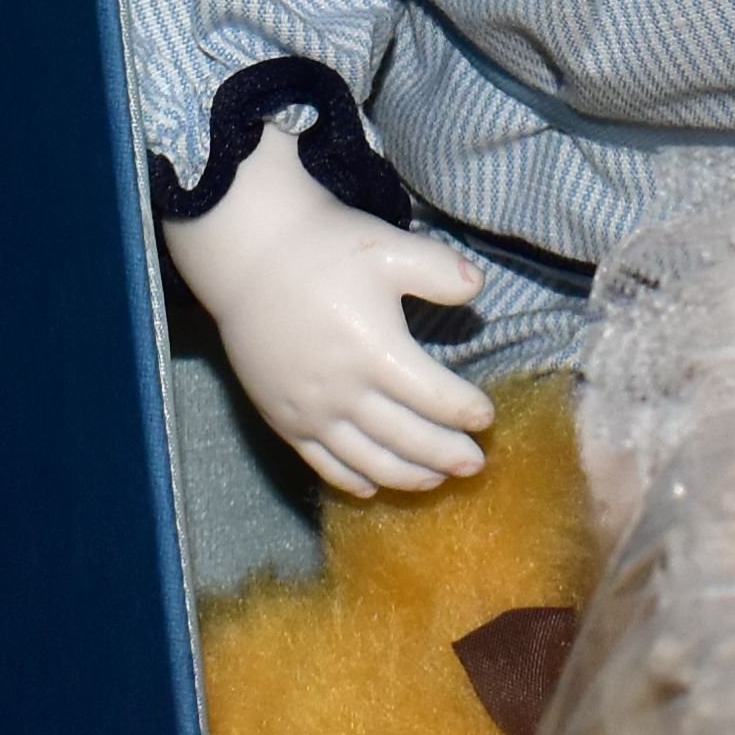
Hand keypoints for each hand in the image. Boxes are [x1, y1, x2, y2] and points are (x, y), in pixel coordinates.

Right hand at [162, 133, 497, 500]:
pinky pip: (322, 463)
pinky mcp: (282, 418)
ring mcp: (310, 411)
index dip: (465, 411)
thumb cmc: (323, 247)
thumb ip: (438, 271)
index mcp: (378, 351)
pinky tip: (372, 487)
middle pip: (407, 438)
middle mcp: (345, 392)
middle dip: (446, 456)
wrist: (248, 254)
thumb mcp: (388, 247)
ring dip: (407, 477)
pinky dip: (352, 480)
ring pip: (368, 461)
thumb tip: (478, 289)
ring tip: (435, 482)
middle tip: (475, 465)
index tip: (486, 417)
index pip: (435, 398)